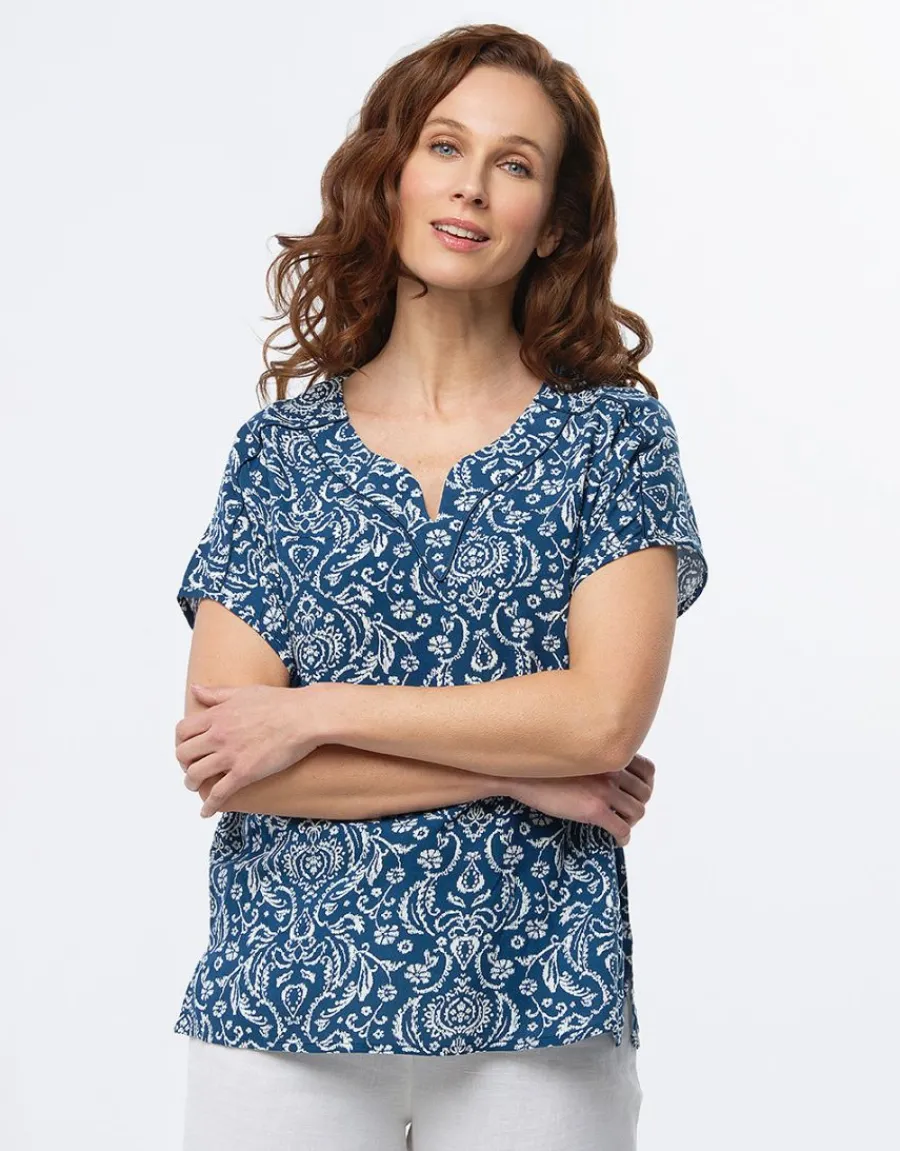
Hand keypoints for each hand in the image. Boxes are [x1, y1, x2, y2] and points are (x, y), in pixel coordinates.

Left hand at [175, 682, 318, 817]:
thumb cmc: (280, 702)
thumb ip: (217, 694)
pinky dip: (209, 805)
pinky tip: (207, 812)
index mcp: (218, 715)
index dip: (181, 742)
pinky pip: (218, 794)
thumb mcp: (244, 692)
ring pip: (196, 775)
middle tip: (192, 768)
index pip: (183, 731)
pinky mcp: (244, 773)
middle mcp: (218, 735)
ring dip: (192, 783)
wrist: (305, 717)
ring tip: (196, 787)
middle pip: (184, 754)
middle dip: (184, 764)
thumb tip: (195, 689)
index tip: (187, 748)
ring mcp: (230, 755)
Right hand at [509, 754, 655, 844]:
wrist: (521, 774)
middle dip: (637, 804)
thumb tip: (605, 771)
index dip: (646, 784)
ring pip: (637, 811)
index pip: (648, 769)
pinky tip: (616, 840)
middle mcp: (611, 770)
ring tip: (620, 825)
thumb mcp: (576, 753)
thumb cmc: (543, 764)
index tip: (637, 792)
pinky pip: (622, 829)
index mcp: (608, 754)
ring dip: (631, 821)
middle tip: (625, 812)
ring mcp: (604, 789)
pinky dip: (623, 837)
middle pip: (644, 793)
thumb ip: (596, 758)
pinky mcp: (595, 810)